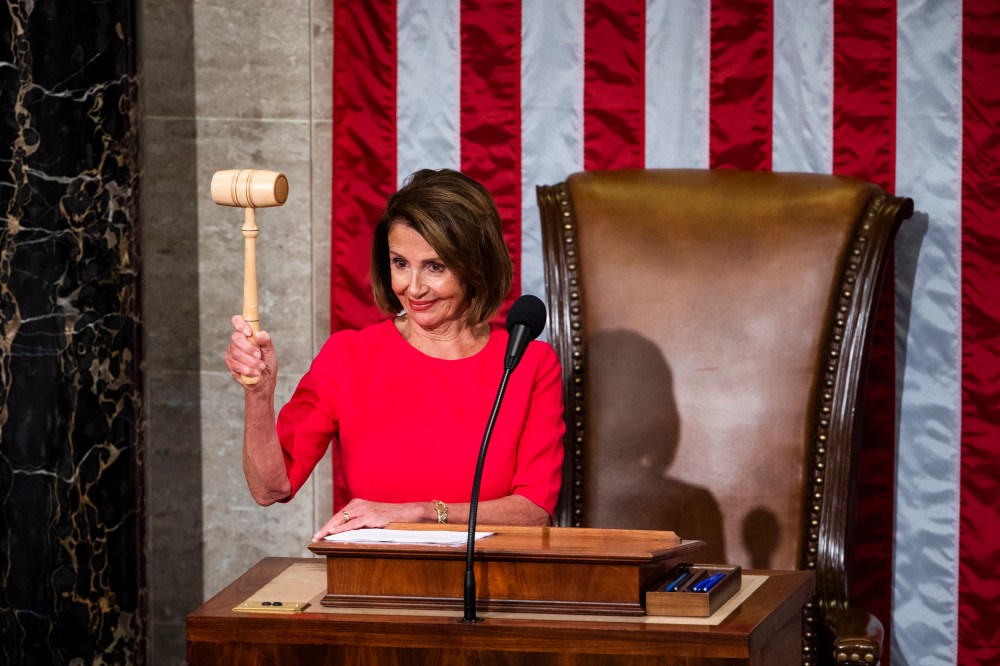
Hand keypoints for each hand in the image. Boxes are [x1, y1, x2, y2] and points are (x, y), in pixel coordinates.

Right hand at [224, 315, 276, 389]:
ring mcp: (232, 352)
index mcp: (247, 334)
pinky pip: (235, 364)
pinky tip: (255, 372)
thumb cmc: (266, 363)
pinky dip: (247, 369)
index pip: (237, 321)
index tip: (249, 333)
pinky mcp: (230, 364)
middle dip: (249, 348)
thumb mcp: (270, 351)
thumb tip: (258, 334)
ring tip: (260, 366)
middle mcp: (237, 341)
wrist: (264, 380)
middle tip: (259, 355)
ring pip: (236, 353)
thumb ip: (266, 340)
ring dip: (251, 361)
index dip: (240, 324)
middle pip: (236, 338)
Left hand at [311, 499, 431, 541]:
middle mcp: (359, 504)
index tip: (319, 533)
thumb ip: (359, 522)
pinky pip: (353, 524)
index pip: (339, 514)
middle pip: (337, 516)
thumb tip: (346, 533)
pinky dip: (342, 528)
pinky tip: (334, 533)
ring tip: (320, 537)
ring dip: (329, 529)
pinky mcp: (370, 516)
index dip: (328, 524)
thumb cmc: (389, 517)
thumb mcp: (372, 518)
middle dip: (325, 527)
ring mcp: (365, 509)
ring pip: (342, 519)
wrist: (407, 513)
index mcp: (358, 503)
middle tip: (315, 537)